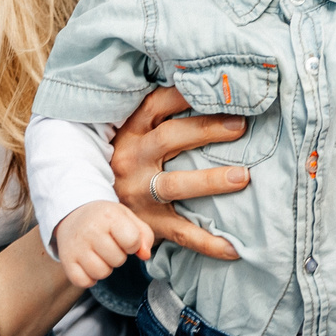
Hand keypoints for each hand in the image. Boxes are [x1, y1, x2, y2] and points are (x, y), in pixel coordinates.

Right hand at [53, 200, 154, 289]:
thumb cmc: (105, 219)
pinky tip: (88, 264)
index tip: (125, 238)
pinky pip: (84, 282)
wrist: (72, 215)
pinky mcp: (66, 260)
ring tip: (100, 254)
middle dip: (118, 256)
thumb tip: (145, 255)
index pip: (132, 241)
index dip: (133, 244)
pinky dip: (89, 278)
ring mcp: (76, 246)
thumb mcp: (127, 217)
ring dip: (105, 268)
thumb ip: (144, 235)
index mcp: (108, 216)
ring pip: (101, 273)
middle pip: (118, 260)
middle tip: (109, 245)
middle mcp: (90, 230)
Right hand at [110, 85, 247, 259]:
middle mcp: (132, 160)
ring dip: (209, 180)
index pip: (156, 105)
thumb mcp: (131, 136)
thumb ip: (158, 116)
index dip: (185, 94)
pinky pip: (181, 233)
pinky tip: (235, 248)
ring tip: (243, 176)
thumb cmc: (125, 164)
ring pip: (174, 184)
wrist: (93, 214)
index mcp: (130, 133)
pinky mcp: (149, 225)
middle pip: (169, 139)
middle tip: (240, 126)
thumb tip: (204, 88)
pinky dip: (208, 242)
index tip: (217, 88)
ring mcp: (139, 194)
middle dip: (205, 130)